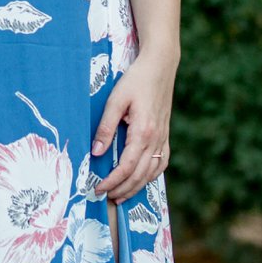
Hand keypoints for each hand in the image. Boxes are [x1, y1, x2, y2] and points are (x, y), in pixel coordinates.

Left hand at [92, 51, 176, 202]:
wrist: (160, 66)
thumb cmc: (136, 80)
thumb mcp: (115, 100)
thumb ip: (105, 127)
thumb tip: (95, 153)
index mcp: (143, 132)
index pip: (126, 167)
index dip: (111, 181)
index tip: (97, 188)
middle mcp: (156, 139)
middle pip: (139, 175)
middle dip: (122, 189)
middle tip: (105, 197)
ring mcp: (163, 138)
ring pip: (152, 172)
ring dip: (136, 187)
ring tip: (120, 195)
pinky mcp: (165, 134)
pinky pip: (162, 162)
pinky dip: (151, 175)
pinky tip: (142, 179)